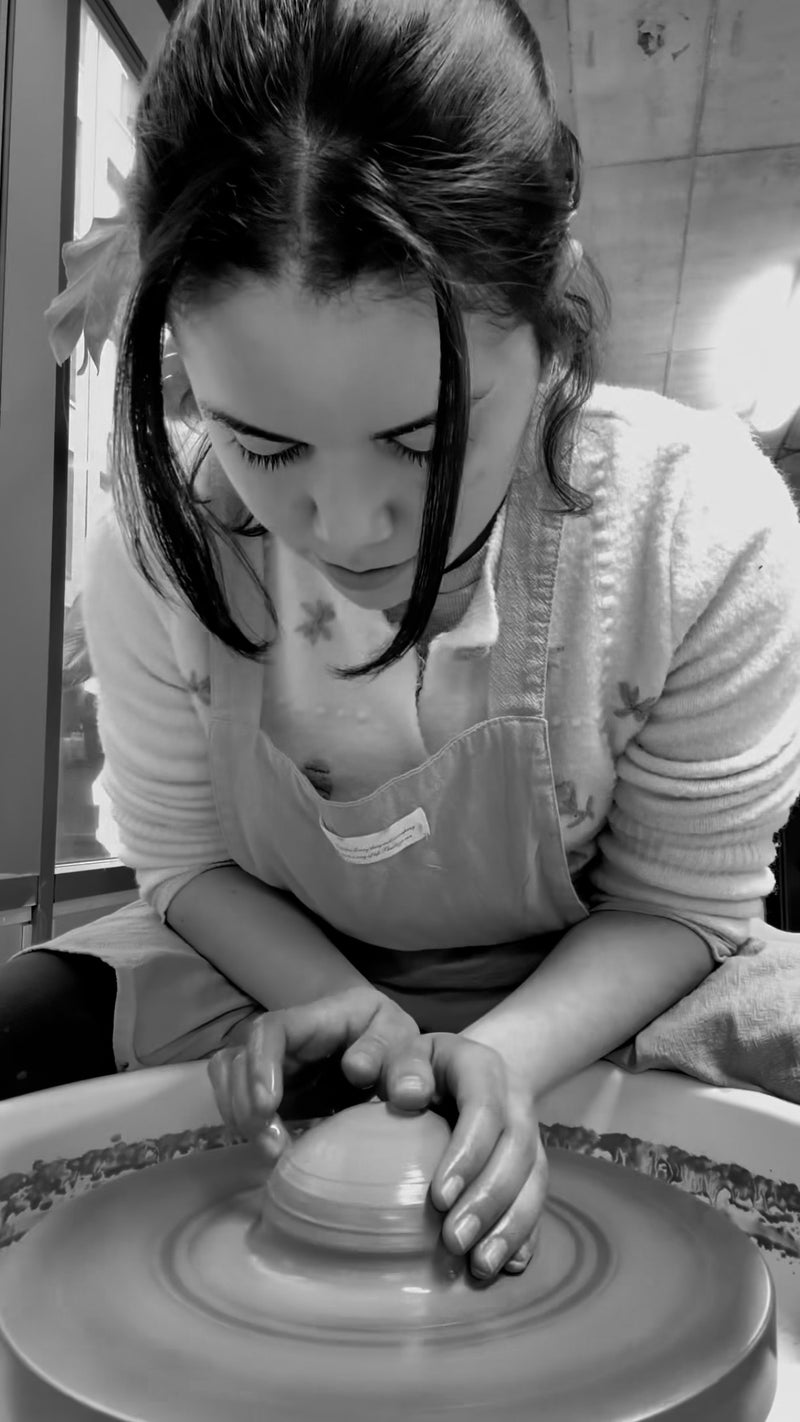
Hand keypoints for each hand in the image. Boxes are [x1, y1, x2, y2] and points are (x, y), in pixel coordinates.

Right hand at [207, 985, 422, 1157]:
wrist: (383, 1049)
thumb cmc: (394, 1042)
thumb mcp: (407, 1044)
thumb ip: (405, 1061)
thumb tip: (370, 1076)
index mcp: (318, 1017)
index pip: (271, 1029)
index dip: (261, 1064)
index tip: (268, 1105)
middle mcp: (284, 1034)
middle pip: (239, 1060)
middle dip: (248, 1105)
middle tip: (275, 1146)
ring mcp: (270, 1060)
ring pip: (229, 1078)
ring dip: (241, 1117)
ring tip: (274, 1151)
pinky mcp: (266, 1087)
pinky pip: (235, 1098)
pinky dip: (244, 1124)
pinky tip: (272, 1147)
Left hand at [381, 1032, 547, 1281]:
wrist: (464, 1069)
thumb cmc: (420, 1068)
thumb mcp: (403, 1053)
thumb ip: (396, 1065)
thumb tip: (407, 1095)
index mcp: (482, 1068)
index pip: (484, 1109)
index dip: (468, 1154)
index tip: (438, 1198)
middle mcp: (516, 1100)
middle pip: (516, 1150)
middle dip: (489, 1200)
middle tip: (454, 1241)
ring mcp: (530, 1134)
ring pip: (535, 1180)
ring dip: (511, 1226)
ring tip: (481, 1266)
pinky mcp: (533, 1166)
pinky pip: (538, 1200)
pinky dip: (527, 1234)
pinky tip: (510, 1265)